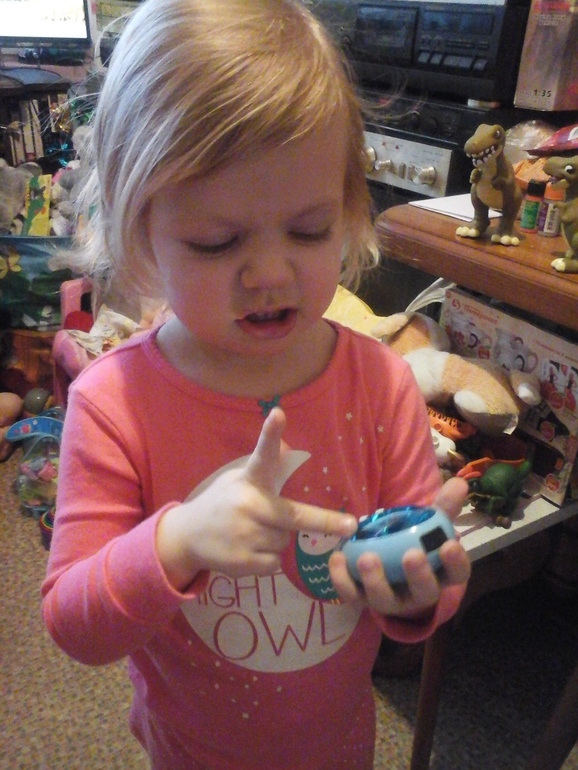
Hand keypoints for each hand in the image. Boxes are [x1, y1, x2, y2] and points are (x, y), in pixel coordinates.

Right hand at [156, 408, 357, 589]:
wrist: (186, 537)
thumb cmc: (222, 502)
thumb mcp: (238, 479)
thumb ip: (265, 468)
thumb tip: (288, 446)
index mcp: (248, 480)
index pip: (262, 455)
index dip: (271, 434)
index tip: (278, 413)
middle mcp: (248, 505)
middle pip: (295, 516)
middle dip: (325, 522)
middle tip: (351, 524)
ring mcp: (246, 535)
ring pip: (286, 541)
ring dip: (277, 538)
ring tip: (252, 532)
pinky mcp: (243, 562)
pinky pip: (275, 561)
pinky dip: (268, 558)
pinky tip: (247, 548)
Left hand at [328, 476, 470, 618]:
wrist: (388, 572)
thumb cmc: (413, 544)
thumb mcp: (428, 526)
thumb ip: (442, 507)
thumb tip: (459, 483)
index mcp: (440, 574)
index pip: (457, 574)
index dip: (456, 562)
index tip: (449, 545)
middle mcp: (418, 593)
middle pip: (424, 591)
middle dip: (418, 575)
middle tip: (411, 555)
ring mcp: (390, 599)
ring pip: (385, 598)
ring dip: (376, 580)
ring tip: (367, 557)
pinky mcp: (362, 599)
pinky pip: (352, 594)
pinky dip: (342, 579)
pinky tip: (337, 558)